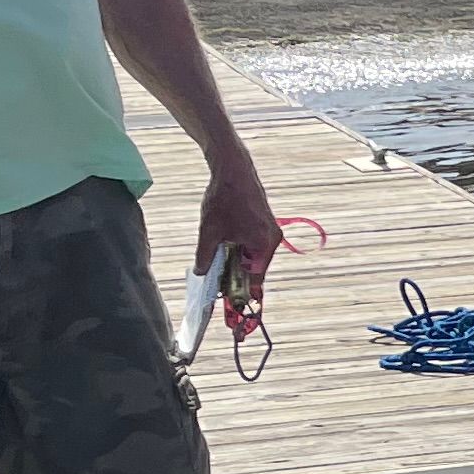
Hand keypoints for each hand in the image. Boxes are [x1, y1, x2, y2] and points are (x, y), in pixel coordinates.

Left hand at [196, 152, 283, 288]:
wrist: (233, 170)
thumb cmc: (224, 200)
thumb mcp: (209, 232)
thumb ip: (204, 257)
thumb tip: (201, 273)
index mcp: (263, 245)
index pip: (255, 279)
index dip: (242, 291)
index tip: (232, 303)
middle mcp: (273, 240)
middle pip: (255, 268)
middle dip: (237, 274)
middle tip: (218, 279)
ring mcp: (271, 231)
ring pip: (254, 255)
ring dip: (237, 259)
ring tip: (219, 258)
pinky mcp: (266, 223)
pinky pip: (255, 243)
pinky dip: (241, 248)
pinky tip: (225, 244)